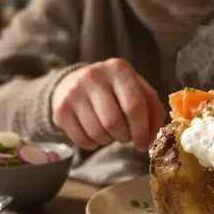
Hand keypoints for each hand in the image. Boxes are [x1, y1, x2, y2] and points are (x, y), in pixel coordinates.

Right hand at [51, 58, 165, 152]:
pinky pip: (81, 140)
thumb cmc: (115, 89)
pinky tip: (95, 134)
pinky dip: (93, 144)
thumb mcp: (138, 90)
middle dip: (125, 137)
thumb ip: (153, 110)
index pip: (134, 106)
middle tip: (126, 137)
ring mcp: (74, 92)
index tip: (144, 143)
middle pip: (114, 122)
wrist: (75, 82)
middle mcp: (94, 76)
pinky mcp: (61, 109)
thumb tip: (151, 138)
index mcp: (118, 69)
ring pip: (98, 132)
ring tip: (110, 132)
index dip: (142, 130)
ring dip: (109, 140)